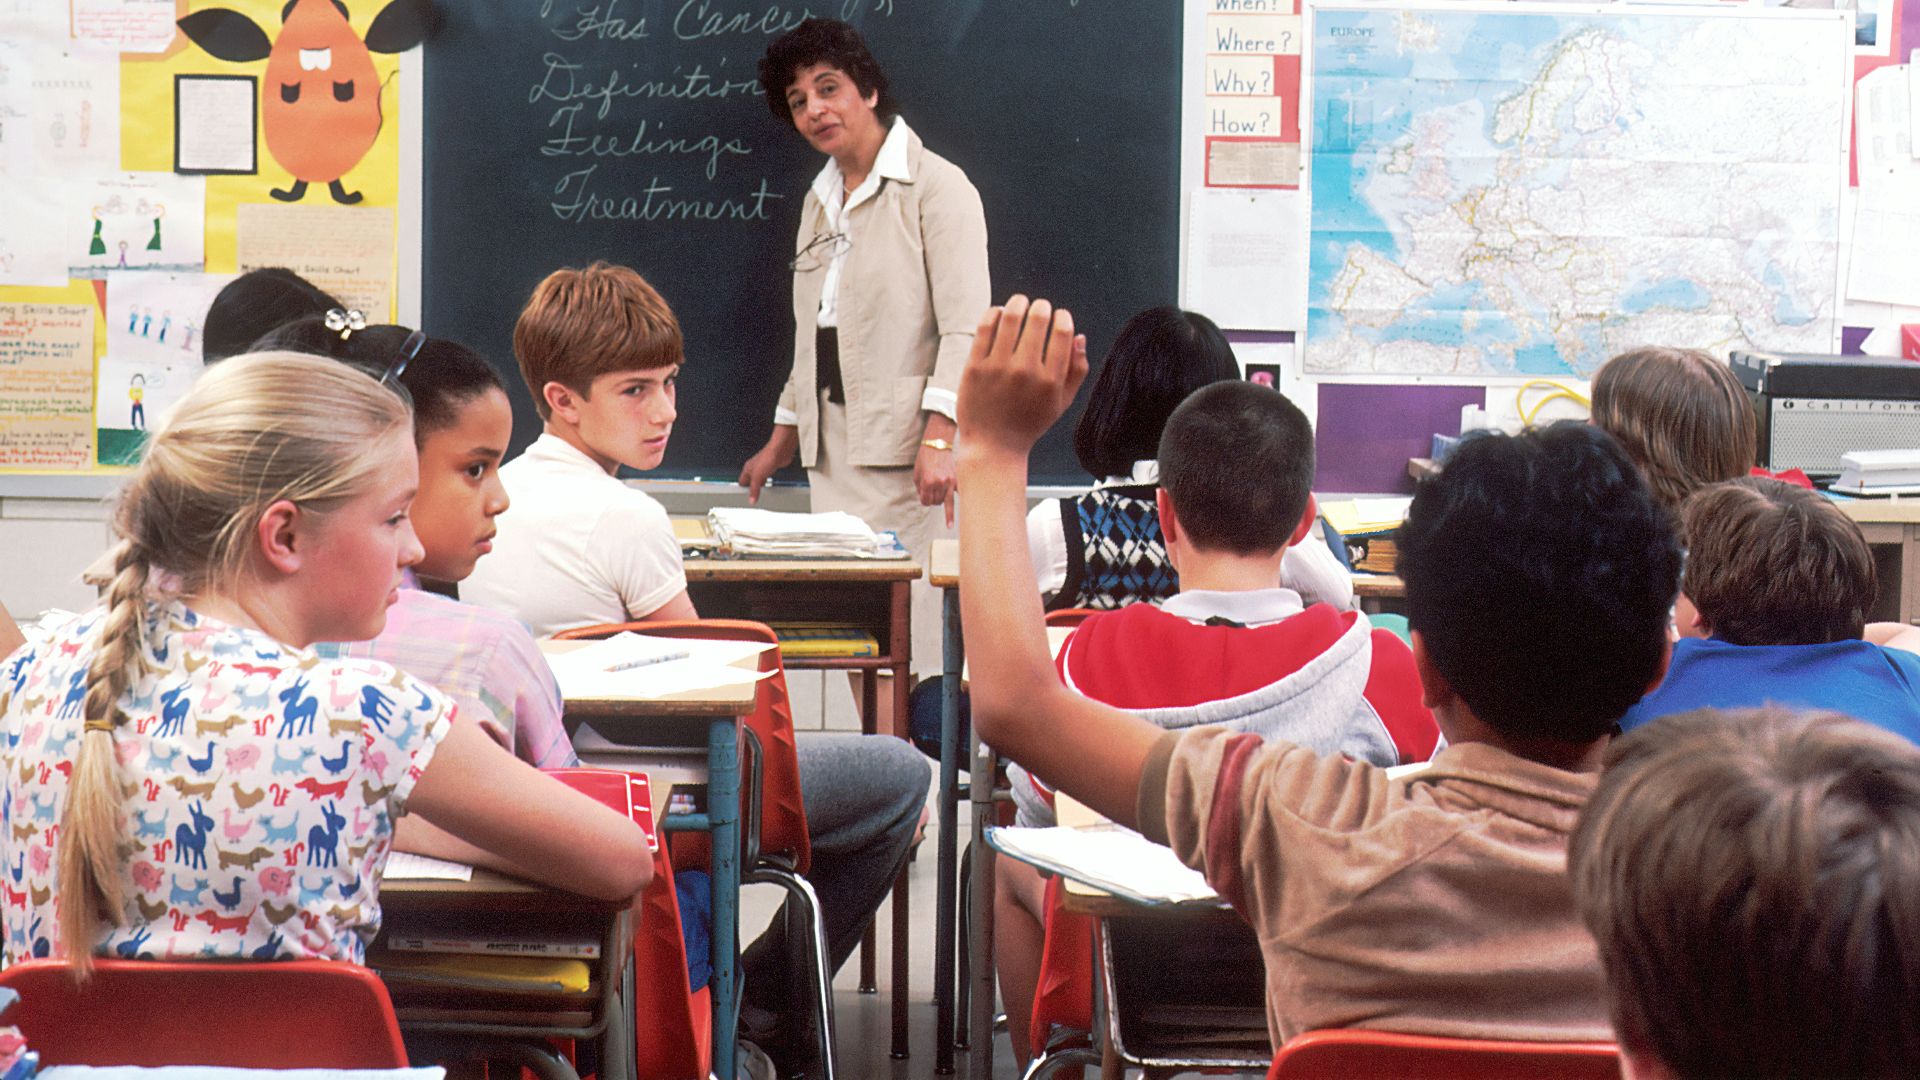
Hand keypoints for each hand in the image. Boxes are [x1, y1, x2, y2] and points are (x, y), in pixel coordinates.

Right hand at [739, 426, 798, 503]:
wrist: (781, 451)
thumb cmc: (767, 458)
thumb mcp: (758, 477)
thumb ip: (754, 489)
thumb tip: (751, 500)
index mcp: (747, 469)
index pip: (741, 482)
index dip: (742, 490)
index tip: (745, 497)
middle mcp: (754, 467)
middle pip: (750, 481)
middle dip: (752, 489)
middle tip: (754, 497)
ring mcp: (763, 467)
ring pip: (759, 479)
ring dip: (761, 486)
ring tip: (763, 493)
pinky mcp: (771, 467)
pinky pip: (768, 477)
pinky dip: (769, 482)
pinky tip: (771, 485)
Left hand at [916, 442, 956, 525]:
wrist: (937, 444)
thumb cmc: (925, 457)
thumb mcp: (917, 473)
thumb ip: (920, 488)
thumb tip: (925, 499)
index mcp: (927, 482)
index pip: (926, 501)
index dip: (924, 502)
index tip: (925, 501)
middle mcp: (939, 483)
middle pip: (935, 502)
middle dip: (932, 501)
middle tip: (932, 496)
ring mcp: (949, 482)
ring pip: (947, 502)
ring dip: (942, 502)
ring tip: (948, 518)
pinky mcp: (957, 479)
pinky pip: (957, 494)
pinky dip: (956, 498)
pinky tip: (961, 511)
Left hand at [956, 296, 1087, 457]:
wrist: (993, 446)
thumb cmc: (1029, 423)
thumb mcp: (1061, 403)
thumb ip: (1077, 370)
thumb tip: (1080, 336)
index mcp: (1050, 380)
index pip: (1062, 331)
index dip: (1062, 316)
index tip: (1059, 316)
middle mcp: (1025, 372)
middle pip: (1038, 318)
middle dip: (1042, 306)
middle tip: (1040, 308)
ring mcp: (998, 368)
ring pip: (1010, 316)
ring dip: (1018, 302)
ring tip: (1020, 303)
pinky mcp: (975, 367)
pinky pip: (985, 327)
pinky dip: (994, 313)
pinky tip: (999, 314)